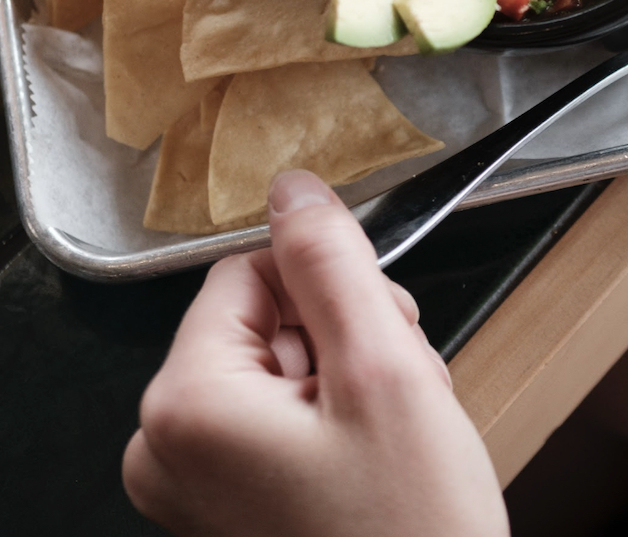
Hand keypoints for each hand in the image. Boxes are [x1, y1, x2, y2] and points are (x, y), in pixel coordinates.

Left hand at [123, 170, 508, 536]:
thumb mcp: (382, 369)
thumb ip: (331, 261)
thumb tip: (294, 188)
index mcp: (186, 405)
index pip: (251, 271)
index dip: (326, 288)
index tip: (376, 332)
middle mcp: (170, 447)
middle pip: (265, 318)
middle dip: (344, 338)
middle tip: (392, 395)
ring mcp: (198, 486)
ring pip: (284, 365)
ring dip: (351, 381)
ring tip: (392, 439)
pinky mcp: (232, 508)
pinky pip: (281, 418)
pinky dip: (339, 422)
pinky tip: (377, 462)